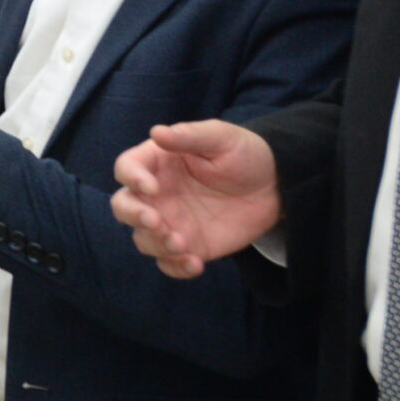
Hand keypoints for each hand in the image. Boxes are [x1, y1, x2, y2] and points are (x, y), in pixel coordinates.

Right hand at [112, 121, 279, 279]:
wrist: (275, 186)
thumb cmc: (243, 154)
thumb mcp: (220, 137)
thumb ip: (189, 136)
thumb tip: (156, 132)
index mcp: (156, 163)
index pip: (127, 169)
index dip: (132, 178)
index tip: (151, 187)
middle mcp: (156, 195)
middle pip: (124, 207)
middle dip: (134, 216)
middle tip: (156, 222)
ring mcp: (170, 223)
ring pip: (144, 239)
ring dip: (156, 244)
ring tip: (181, 244)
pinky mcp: (189, 246)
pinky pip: (169, 263)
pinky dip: (176, 268)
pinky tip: (195, 264)